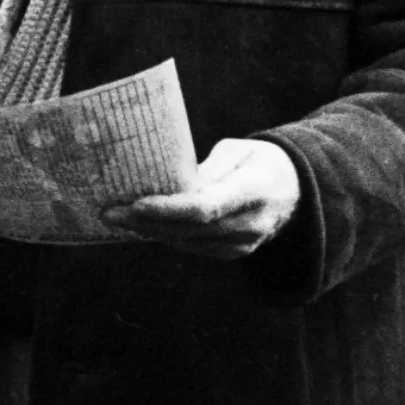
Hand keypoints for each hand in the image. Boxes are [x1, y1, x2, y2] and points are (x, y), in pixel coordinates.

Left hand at [103, 137, 300, 258]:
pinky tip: (137, 226)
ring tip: (114, 217)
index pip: (206, 207)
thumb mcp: (236, 151)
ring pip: (187, 242)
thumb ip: (206, 168)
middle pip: (189, 229)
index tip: (136, 203)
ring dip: (147, 232)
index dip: (169, 209)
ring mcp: (244, 243)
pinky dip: (163, 236)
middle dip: (145, 222)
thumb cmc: (260, 160)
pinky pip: (192, 247)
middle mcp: (250, 223)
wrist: (296, 191)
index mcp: (254, 190)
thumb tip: (169, 183)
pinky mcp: (234, 253)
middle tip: (109, 212)